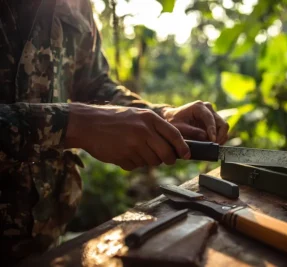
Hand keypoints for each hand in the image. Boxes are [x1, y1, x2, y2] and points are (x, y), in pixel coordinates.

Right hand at [65, 103, 189, 169]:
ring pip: (152, 162)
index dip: (183, 148)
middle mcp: (144, 131)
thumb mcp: (137, 115)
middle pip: (166, 154)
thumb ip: (154, 128)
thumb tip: (173, 145)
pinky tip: (123, 152)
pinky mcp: (124, 157)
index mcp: (149, 118)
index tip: (186, 155)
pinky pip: (136, 166)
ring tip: (136, 150)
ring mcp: (134, 145)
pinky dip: (133, 163)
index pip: (174, 135)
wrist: (87, 124)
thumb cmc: (115, 119)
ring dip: (147, 160)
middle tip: (165, 160)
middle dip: (168, 160)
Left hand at [162, 101, 228, 143]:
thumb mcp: (179, 127)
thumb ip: (192, 131)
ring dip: (221, 138)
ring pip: (224, 127)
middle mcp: (208, 108)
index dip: (213, 131)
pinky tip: (213, 144)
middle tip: (215, 146)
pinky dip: (220, 138)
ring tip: (214, 146)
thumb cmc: (174, 122)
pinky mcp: (214, 121)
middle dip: (220, 136)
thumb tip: (205, 137)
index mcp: (199, 107)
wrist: (172, 118)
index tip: (213, 141)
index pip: (210, 118)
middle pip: (222, 123)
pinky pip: (221, 131)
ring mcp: (212, 114)